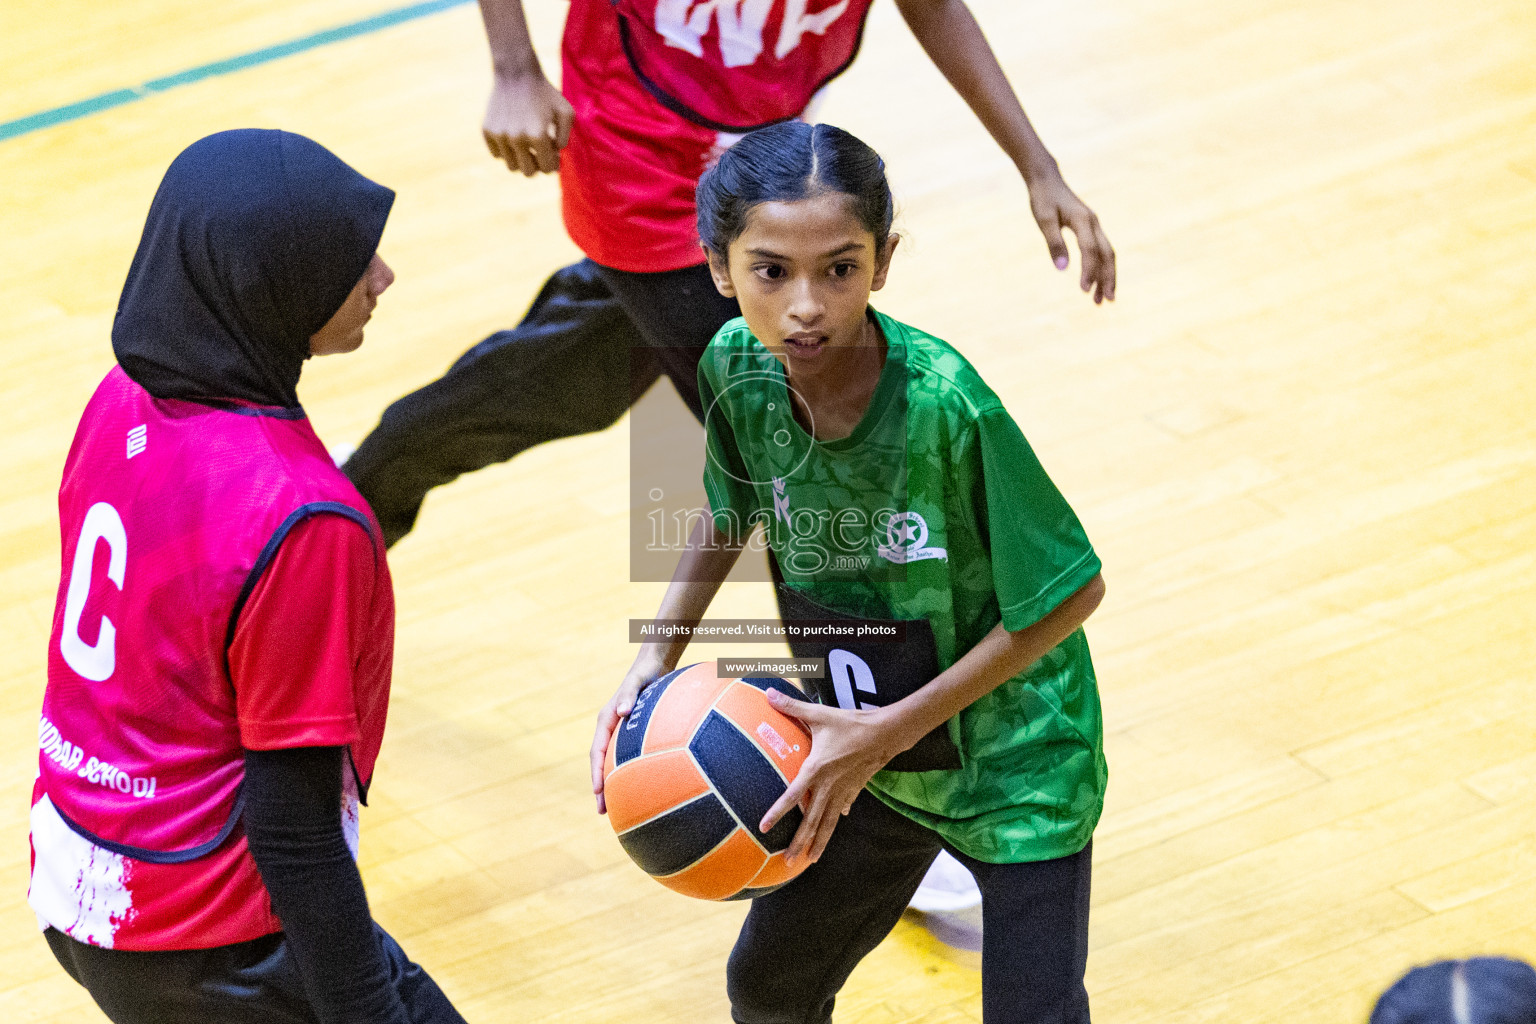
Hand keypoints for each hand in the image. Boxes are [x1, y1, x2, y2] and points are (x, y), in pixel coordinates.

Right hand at [483, 71, 574, 175]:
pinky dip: (507, 150)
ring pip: (512, 166)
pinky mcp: (487, 131)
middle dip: (537, 165)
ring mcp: (499, 135)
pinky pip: (498, 154)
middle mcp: (516, 138)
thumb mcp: (566, 113)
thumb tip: (555, 157)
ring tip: (528, 144)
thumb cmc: (545, 93)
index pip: (548, 169)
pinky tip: (514, 136)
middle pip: (528, 172)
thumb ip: (565, 139)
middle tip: (541, 152)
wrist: (517, 73)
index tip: (554, 152)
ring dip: (521, 159)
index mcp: (538, 136)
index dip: (553, 163)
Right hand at [590, 652, 669, 813]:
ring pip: (612, 763)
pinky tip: (640, 787)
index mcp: (606, 720)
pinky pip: (626, 757)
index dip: (596, 772)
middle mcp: (610, 728)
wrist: (654, 665)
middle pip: (601, 763)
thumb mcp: (638, 680)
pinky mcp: (630, 734)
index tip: (598, 791)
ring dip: (612, 784)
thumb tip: (622, 711)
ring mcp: (619, 732)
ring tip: (616, 807)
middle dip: (600, 787)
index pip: (597, 751)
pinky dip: (627, 773)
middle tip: (602, 811)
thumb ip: (630, 694)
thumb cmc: (646, 672)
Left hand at [758, 691, 903, 866]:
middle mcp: (828, 786)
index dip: (776, 813)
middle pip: (811, 821)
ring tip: (809, 860)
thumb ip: (792, 706)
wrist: (885, 733)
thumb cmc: (850, 723)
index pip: (791, 796)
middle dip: (799, 842)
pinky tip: (836, 824)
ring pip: (829, 822)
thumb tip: (769, 693)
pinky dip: (838, 819)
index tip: (763, 828)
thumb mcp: (819, 714)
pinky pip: (843, 808)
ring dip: (819, 842)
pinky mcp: (855, 789)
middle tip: (787, 861)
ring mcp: (843, 791)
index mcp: (816, 770)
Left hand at [1025, 167, 1115, 303]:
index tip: (1083, 290)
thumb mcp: (1044, 220)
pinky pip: (1101, 251)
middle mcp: (1094, 223)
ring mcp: (1094, 226)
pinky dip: (1101, 267)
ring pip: (1107, 254)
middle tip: (1106, 301)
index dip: (1088, 271)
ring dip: (1106, 276)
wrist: (1047, 180)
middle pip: (1107, 255)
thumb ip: (1054, 243)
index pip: (1090, 250)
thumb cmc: (1043, 199)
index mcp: (1083, 221)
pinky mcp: (1091, 229)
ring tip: (1101, 299)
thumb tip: (1062, 269)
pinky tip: (1095, 282)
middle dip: (1108, 278)